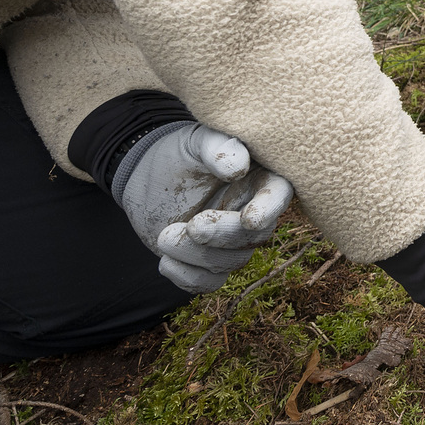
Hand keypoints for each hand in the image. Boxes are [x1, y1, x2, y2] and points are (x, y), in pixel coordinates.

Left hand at [111, 122, 295, 292]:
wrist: (146, 178)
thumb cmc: (179, 153)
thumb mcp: (196, 142)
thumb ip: (217, 147)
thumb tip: (238, 168)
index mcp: (259, 178)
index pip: (278, 194)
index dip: (269, 209)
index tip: (250, 219)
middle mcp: (252, 211)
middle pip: (254, 236)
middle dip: (223, 235)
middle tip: (192, 225)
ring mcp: (232, 241)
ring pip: (231, 262)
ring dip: (196, 254)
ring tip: (163, 235)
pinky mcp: (210, 262)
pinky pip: (209, 282)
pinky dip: (187, 276)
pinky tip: (164, 261)